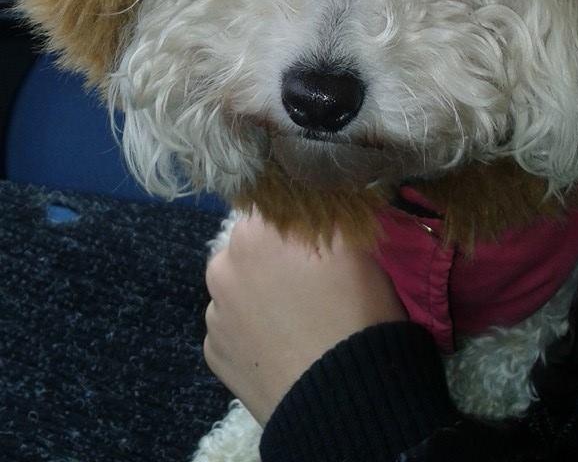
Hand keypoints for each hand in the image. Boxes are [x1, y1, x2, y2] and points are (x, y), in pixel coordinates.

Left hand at [203, 212, 406, 424]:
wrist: (341, 398)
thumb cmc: (352, 310)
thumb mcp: (355, 244)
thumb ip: (330, 207)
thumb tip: (324, 186)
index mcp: (252, 232)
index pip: (271, 207)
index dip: (296, 220)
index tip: (319, 238)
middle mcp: (221, 267)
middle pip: (251, 246)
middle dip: (276, 256)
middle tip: (314, 280)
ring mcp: (214, 314)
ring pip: (240, 288)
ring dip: (262, 293)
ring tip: (300, 317)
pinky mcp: (214, 355)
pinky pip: (236, 328)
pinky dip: (255, 330)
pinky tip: (284, 343)